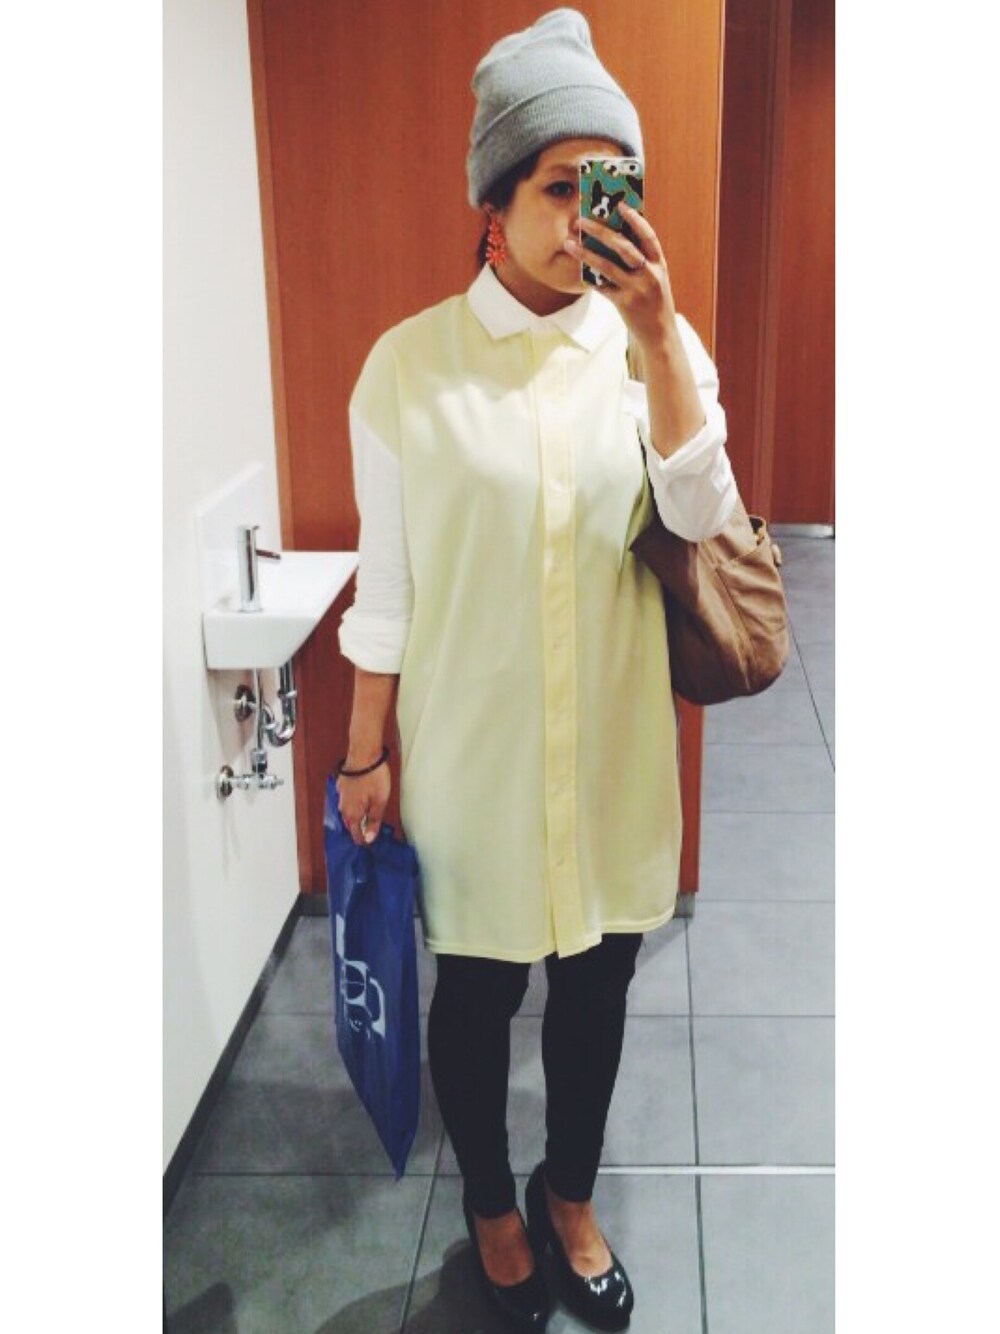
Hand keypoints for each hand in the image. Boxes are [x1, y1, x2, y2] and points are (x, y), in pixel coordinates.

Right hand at [336, 755, 390, 845]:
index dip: (361, 839)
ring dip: (353, 816)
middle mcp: (343, 806)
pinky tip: (357, 800)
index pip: (355, 832)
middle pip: (349, 822)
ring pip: (346, 810)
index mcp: (353, 813)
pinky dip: (351, 803)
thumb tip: (369, 838)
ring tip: (362, 818)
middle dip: (356, 829)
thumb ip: (374, 821)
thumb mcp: (380, 802)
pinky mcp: (341, 784)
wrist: (363, 754)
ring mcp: (341, 794)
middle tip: (364, 833)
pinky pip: (345, 799)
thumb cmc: (374, 777)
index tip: (366, 844)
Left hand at [564, 203, 677, 350]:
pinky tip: (577, 268)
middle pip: (623, 247)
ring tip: (569, 243)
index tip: (620, 205)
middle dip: (600, 231)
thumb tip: (613, 236)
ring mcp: (637, 290)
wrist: (659, 334)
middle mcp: (650, 275)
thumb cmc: (653, 300)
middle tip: (581, 221)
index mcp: (660, 264)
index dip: (635, 219)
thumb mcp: (655, 277)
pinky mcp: (624, 304)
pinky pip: (602, 287)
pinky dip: (589, 277)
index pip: (648, 236)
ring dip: (585, 252)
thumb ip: (641, 259)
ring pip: (607, 266)